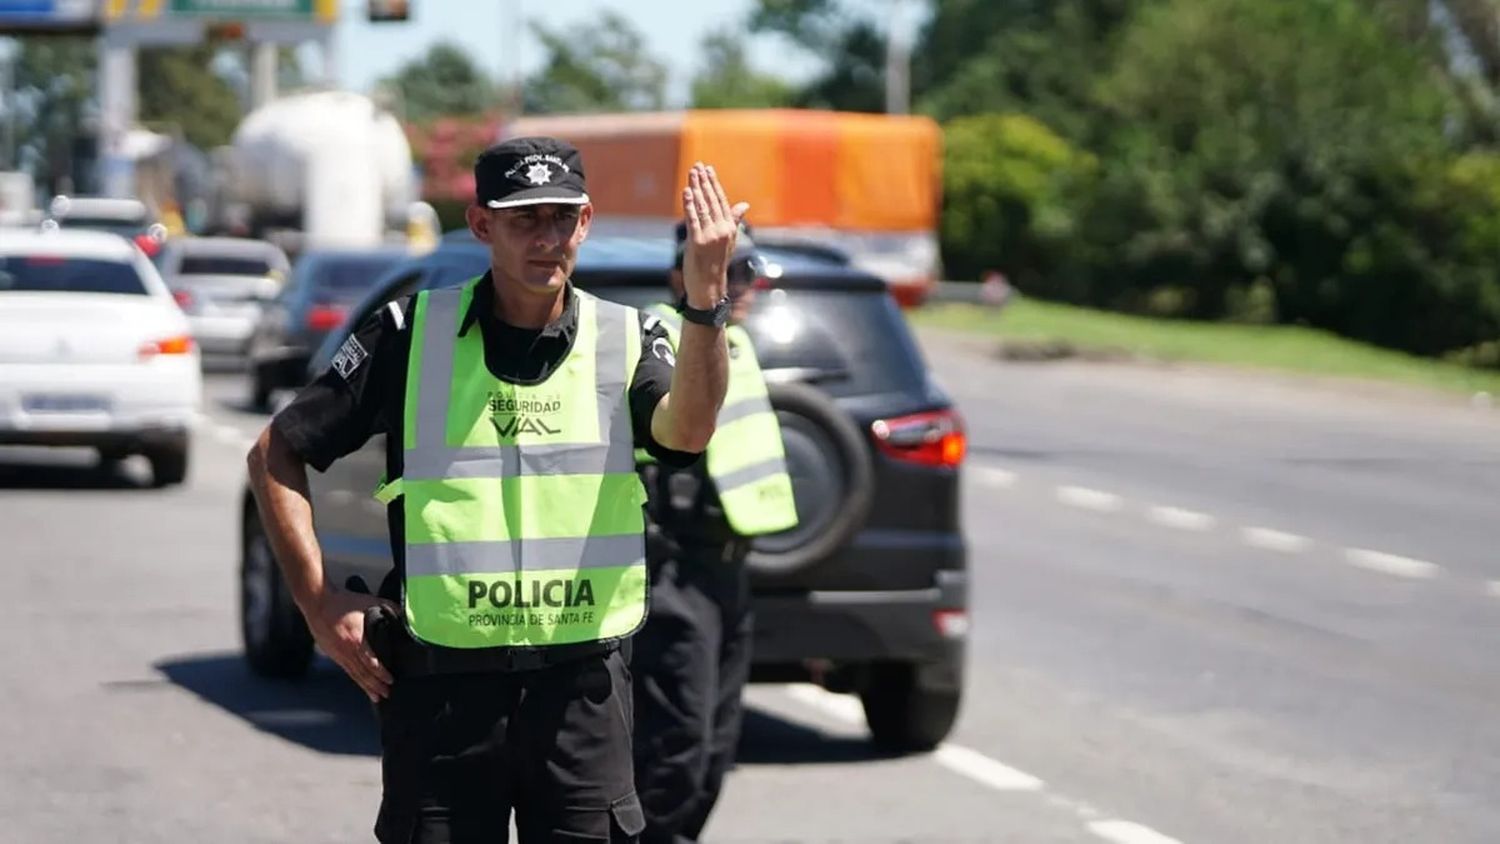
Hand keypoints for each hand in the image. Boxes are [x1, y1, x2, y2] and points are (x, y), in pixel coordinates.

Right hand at [305, 587, 395, 700]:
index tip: (390, 680)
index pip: (370, 662)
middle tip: (386, 694)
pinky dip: (354, 678)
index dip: (381, 673)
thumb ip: (389, 607)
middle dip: (375, 685)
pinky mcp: (331, 653)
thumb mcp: (368, 601)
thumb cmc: (342, 602)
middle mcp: (346, 649)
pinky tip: (360, 683)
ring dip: (365, 686)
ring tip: (375, 696)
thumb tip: (406, 615)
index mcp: (356, 639)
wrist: (317, 601)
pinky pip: (345, 669)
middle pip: (362, 672)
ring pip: (353, 674)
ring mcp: (338, 653)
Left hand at [681, 163, 749, 310]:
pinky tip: (687, 192)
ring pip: (702, 207)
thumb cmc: (715, 263)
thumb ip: (733, 220)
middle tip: (698, 166)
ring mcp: (710, 236)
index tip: (709, 170)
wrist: (709, 286)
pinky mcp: (697, 242)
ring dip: (696, 188)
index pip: (721, 201)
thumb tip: (744, 205)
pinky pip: (692, 219)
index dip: (714, 184)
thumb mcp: (727, 240)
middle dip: (704, 182)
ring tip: (692, 174)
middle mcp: (722, 230)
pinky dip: (689, 205)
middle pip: (711, 200)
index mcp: (729, 228)